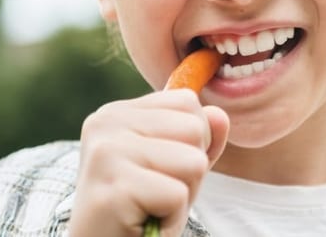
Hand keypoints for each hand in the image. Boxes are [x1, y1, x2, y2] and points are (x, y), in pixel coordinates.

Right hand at [67, 89, 229, 236]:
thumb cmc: (139, 210)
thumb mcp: (175, 168)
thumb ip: (198, 139)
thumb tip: (220, 115)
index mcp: (117, 112)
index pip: (187, 101)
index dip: (192, 141)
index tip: (160, 169)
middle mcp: (106, 123)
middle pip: (194, 127)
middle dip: (191, 169)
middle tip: (156, 194)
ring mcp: (107, 153)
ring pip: (194, 161)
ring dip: (183, 195)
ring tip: (150, 207)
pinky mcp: (115, 188)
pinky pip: (179, 195)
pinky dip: (172, 218)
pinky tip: (144, 222)